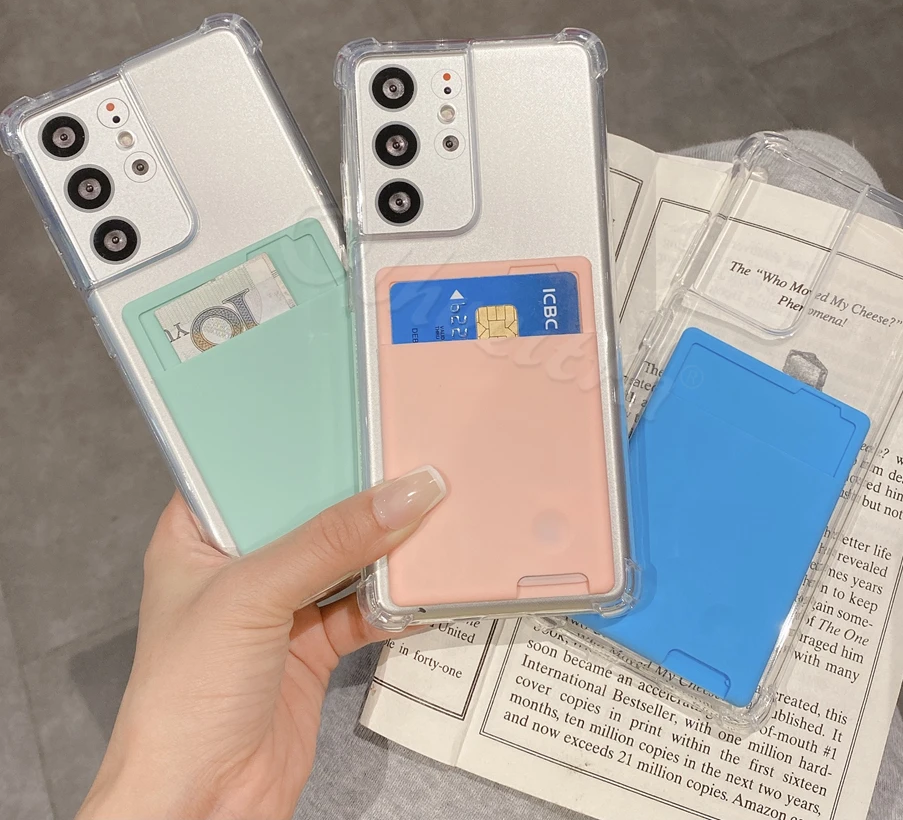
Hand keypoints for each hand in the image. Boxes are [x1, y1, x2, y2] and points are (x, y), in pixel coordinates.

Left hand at [77, 467, 445, 819]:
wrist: (201, 808)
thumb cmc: (181, 701)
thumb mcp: (253, 596)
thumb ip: (331, 542)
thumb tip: (405, 494)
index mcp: (198, 535)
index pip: (255, 468)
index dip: (303, 442)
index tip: (359, 414)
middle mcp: (240, 566)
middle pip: (311, 512)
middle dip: (359, 493)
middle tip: (409, 459)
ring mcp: (280, 607)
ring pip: (345, 558)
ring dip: (385, 545)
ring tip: (429, 513)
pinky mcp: (314, 646)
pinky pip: (366, 608)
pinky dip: (396, 600)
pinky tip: (424, 585)